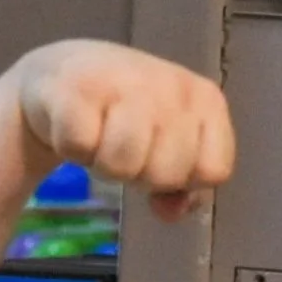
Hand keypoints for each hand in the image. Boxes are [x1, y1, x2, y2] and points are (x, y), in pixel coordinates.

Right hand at [15, 39, 235, 220]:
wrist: (68, 71)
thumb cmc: (130, 116)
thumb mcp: (171, 148)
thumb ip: (185, 188)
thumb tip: (171, 211)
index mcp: (207, 100)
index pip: (214, 171)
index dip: (186, 179)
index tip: (164, 157)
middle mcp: (171, 86)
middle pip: (166, 174)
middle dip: (142, 175)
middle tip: (126, 148)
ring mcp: (124, 82)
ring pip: (122, 165)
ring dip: (106, 166)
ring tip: (101, 140)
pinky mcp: (76, 87)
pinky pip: (80, 149)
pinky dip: (73, 150)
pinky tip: (77, 126)